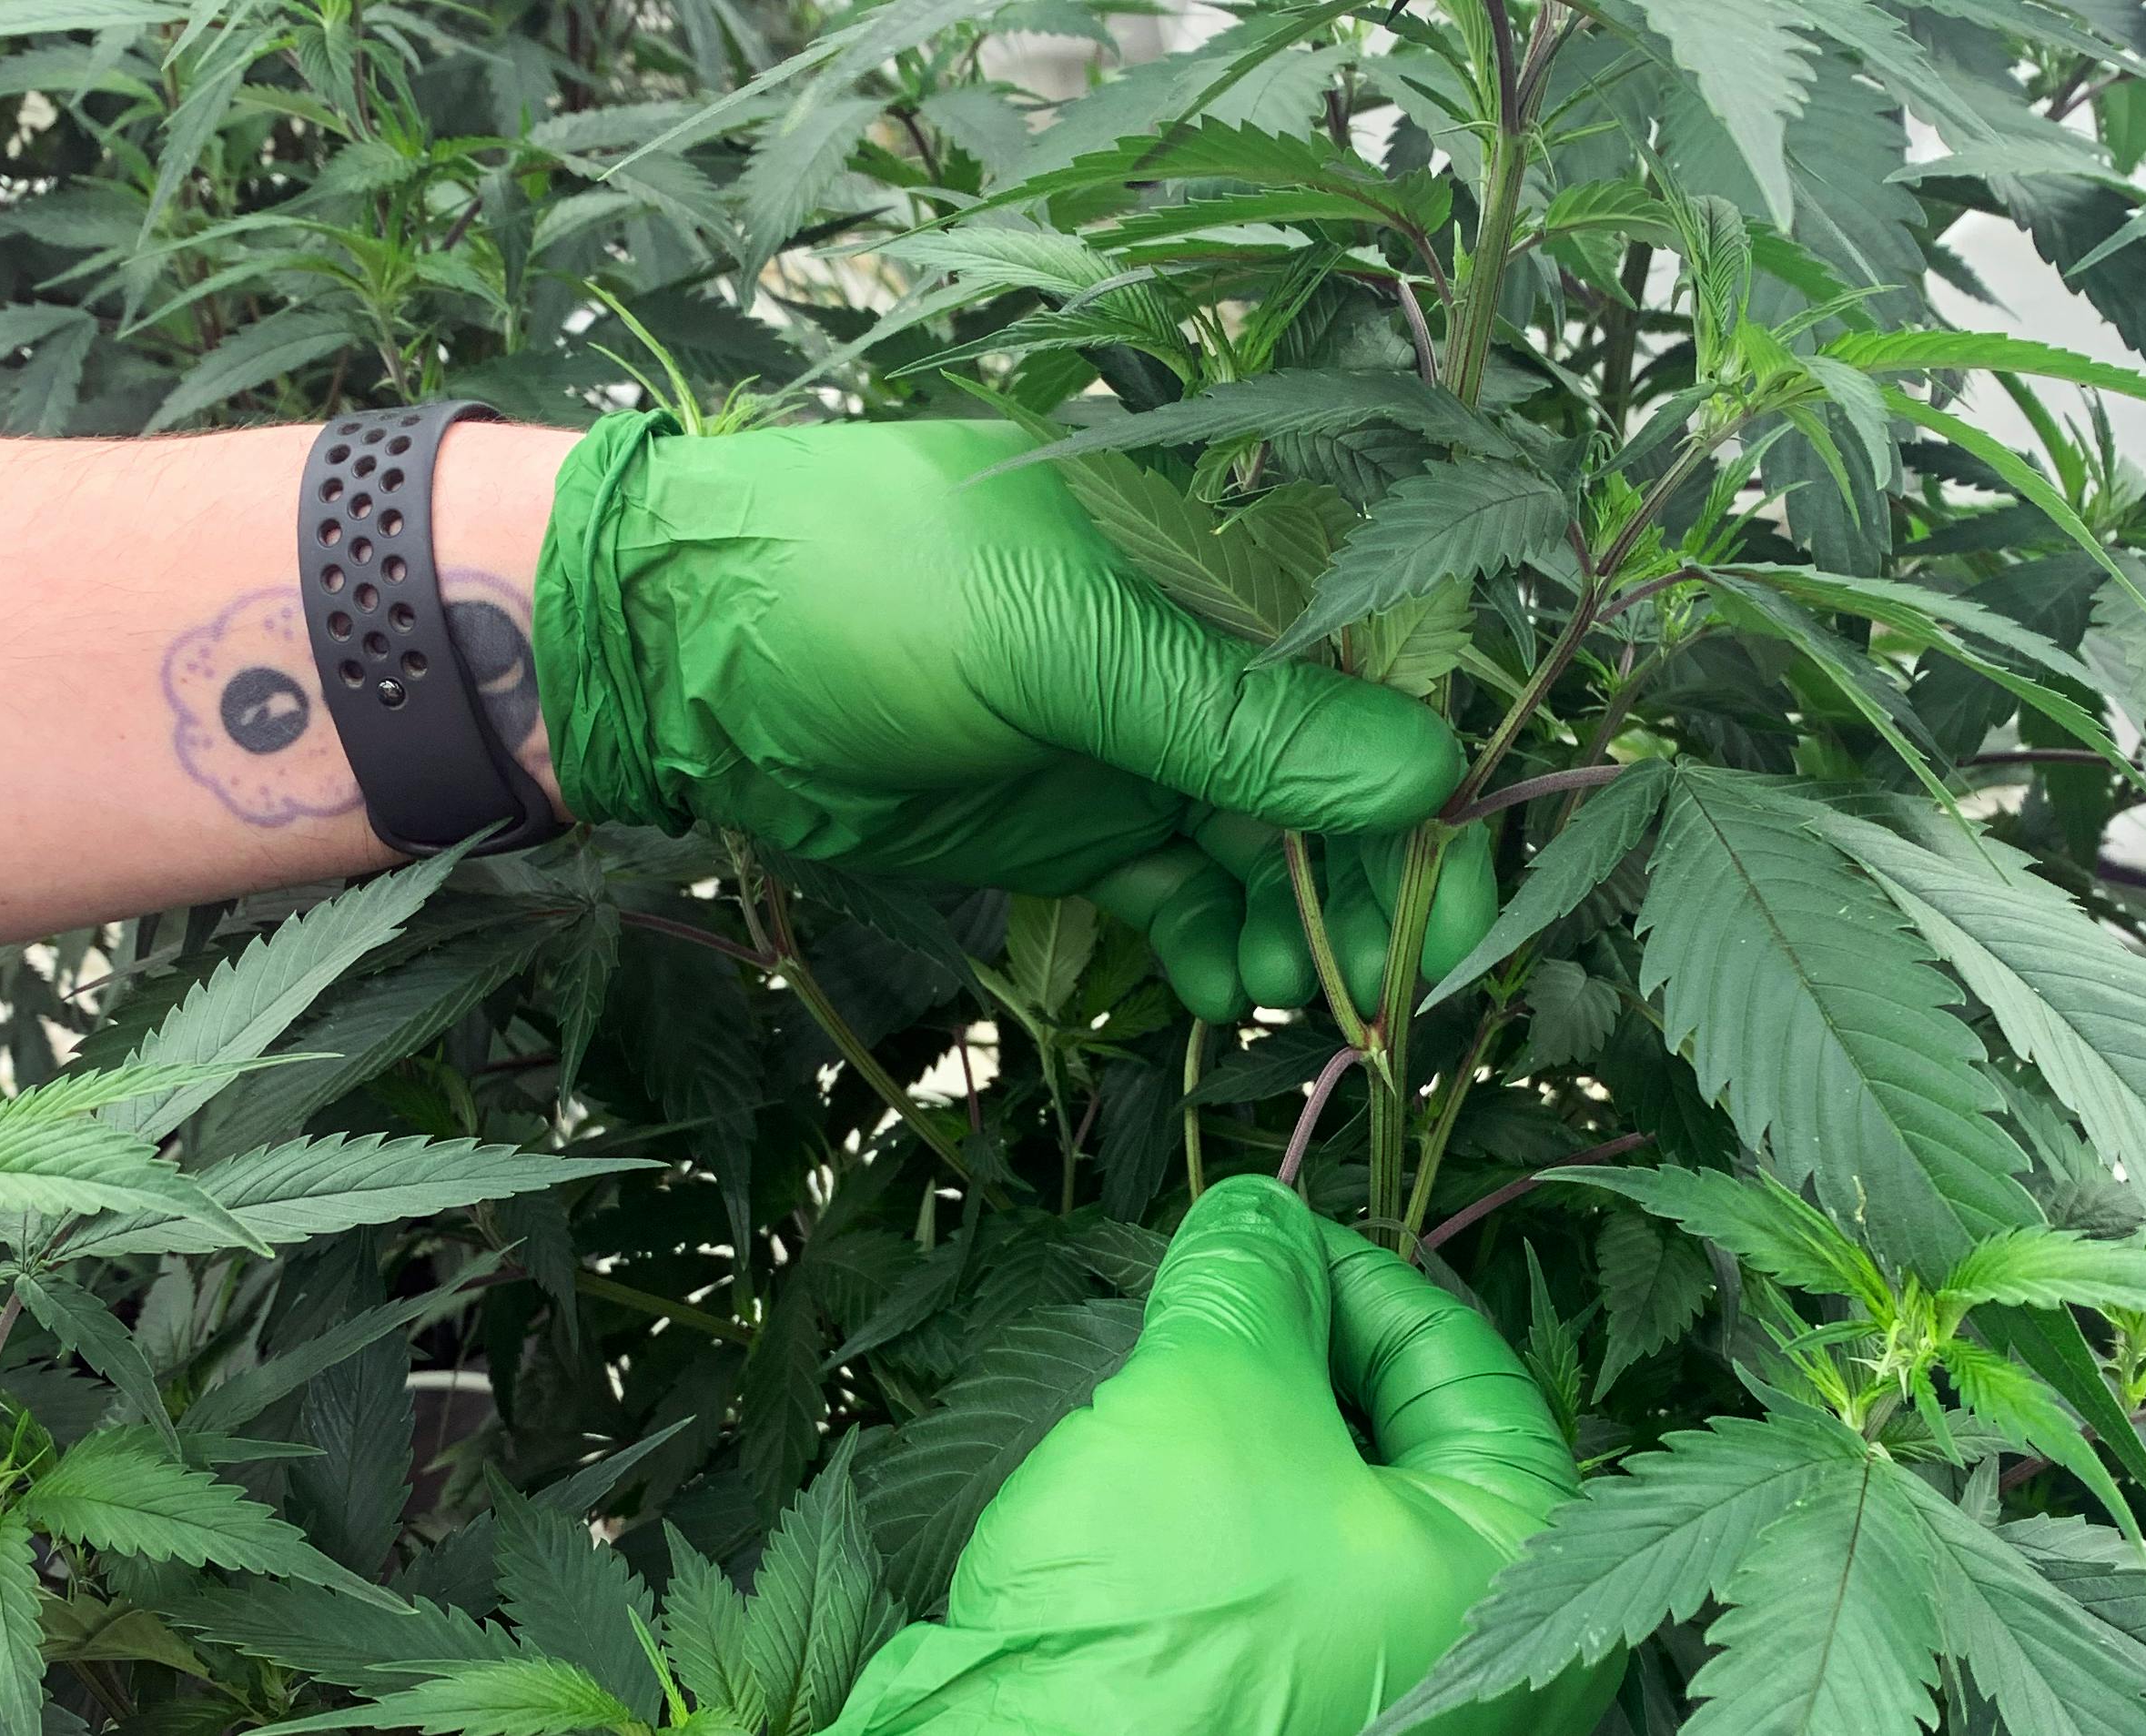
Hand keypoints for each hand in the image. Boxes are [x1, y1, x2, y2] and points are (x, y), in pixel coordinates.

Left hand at [532, 415, 1496, 1021]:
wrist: (677, 652)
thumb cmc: (866, 590)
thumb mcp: (1057, 644)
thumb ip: (1235, 720)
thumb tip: (1428, 777)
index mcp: (1219, 560)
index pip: (1384, 663)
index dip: (1440, 779)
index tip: (1468, 895)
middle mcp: (1204, 651)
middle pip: (1344, 775)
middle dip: (1378, 881)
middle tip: (1392, 986)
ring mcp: (1145, 742)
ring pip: (1273, 851)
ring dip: (1296, 927)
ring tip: (1274, 987)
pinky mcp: (1085, 825)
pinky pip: (1186, 895)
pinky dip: (1211, 947)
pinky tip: (1208, 990)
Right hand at [820, 1176, 1619, 1735]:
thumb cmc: (1168, 1618)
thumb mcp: (1213, 1396)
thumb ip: (1251, 1281)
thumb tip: (1257, 1213)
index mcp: (1512, 1562)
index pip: (1459, 1361)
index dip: (1350, 1274)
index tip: (1257, 1237)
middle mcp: (1476, 1648)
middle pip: (1402, 1436)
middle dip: (1294, 1353)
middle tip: (1203, 1302)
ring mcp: (1387, 1698)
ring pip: (1328, 1511)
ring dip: (1247, 1431)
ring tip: (1159, 1385)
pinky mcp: (1287, 1721)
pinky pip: (1276, 1589)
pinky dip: (1219, 1520)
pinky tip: (1141, 1486)